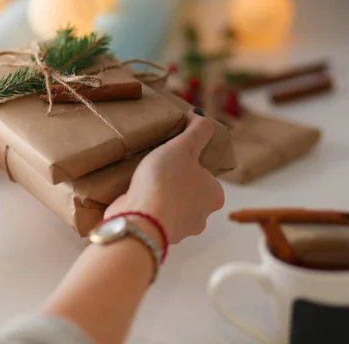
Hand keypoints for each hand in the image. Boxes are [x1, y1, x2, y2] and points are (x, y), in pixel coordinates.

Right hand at [105, 110, 224, 243]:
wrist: (139, 219)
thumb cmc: (165, 183)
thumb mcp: (184, 147)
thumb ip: (197, 130)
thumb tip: (200, 115)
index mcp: (214, 195)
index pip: (206, 176)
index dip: (191, 164)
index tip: (175, 156)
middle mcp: (201, 216)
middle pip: (188, 192)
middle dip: (174, 182)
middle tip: (157, 166)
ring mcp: (178, 229)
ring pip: (170, 205)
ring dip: (158, 195)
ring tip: (142, 179)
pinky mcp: (156, 234)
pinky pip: (152, 215)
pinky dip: (145, 206)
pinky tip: (133, 195)